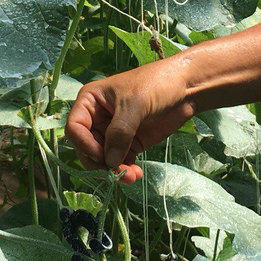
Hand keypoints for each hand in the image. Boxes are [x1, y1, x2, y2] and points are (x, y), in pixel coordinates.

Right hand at [64, 58, 194, 182]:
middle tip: (116, 171)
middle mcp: (97, 118)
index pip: (74, 127)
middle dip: (99, 162)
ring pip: (102, 158)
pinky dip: (125, 170)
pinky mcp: (129, 143)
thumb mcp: (134, 104)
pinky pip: (119, 162)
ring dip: (113, 170)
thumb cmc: (156, 85)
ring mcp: (113, 132)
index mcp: (91, 101)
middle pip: (86, 147)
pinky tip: (136, 173)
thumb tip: (109, 162)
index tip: (102, 155)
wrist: (187, 87)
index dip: (84, 144)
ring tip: (131, 176)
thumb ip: (119, 132)